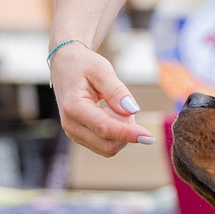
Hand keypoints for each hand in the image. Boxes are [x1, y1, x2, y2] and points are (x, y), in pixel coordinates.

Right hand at [50, 40, 156, 156]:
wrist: (65, 66)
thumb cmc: (83, 65)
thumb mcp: (101, 69)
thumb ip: (116, 90)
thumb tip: (132, 110)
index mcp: (74, 107)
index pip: (105, 128)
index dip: (129, 134)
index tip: (149, 136)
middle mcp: (70, 125)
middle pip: (108, 145)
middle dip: (126, 132)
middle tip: (126, 106)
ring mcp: (73, 133)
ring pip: (107, 148)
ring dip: (120, 132)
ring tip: (115, 106)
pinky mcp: (79, 136)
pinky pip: (104, 144)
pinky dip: (114, 133)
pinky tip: (110, 113)